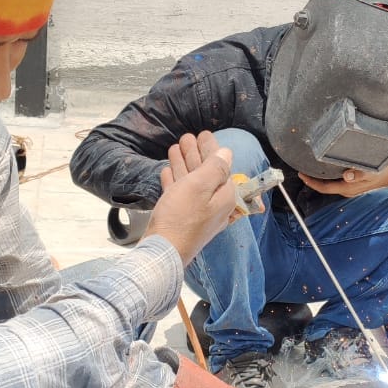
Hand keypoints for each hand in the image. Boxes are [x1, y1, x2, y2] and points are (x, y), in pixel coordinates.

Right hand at [144, 132, 237, 264]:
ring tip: (175, 148)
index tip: (204, 135)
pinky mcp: (180, 220)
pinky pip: (179, 195)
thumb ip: (215, 168)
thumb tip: (227, 153)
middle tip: (186, 137)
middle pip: (207, 174)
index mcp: (225, 198)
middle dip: (196, 154)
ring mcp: (197, 214)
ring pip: (191, 183)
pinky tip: (167, 171)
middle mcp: (215, 206)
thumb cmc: (181, 218)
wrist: (161, 252)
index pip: (222, 167)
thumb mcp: (200, 186)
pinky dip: (175, 181)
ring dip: (184, 164)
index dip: (212, 149)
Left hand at [297, 160, 387, 197]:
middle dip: (312, 179)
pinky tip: (324, 167)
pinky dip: (327, 175)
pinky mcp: (351, 183)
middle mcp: (346, 189)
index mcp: (348, 188)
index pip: (324, 188)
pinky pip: (335, 181)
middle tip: (301, 168)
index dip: (311, 182)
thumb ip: (359, 174)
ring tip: (309, 167)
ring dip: (319, 177)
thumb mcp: (372, 172)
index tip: (301, 174)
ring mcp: (348, 187)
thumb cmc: (381, 172)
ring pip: (329, 184)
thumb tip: (346, 176)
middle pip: (324, 187)